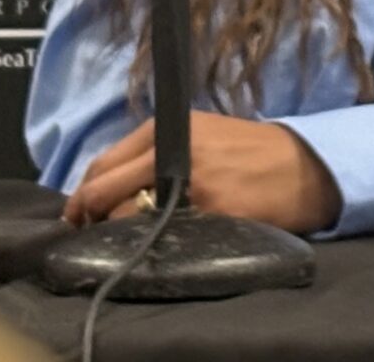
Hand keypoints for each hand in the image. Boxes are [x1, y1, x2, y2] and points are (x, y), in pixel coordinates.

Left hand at [63, 112, 342, 234]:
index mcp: (164, 128)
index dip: (80, 194)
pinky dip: (152, 243)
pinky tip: (154, 245)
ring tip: (119, 239)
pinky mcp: (211, 214)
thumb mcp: (196, 132)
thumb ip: (154, 152)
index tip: (73, 215)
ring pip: (127, 217)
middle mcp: (172, 152)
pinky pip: (164, 236)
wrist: (299, 165)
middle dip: (85, 215)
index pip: (102, 164)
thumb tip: (107, 185)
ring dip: (116, 233)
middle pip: (104, 190)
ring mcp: (191, 185)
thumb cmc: (244, 149)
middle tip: (82, 232)